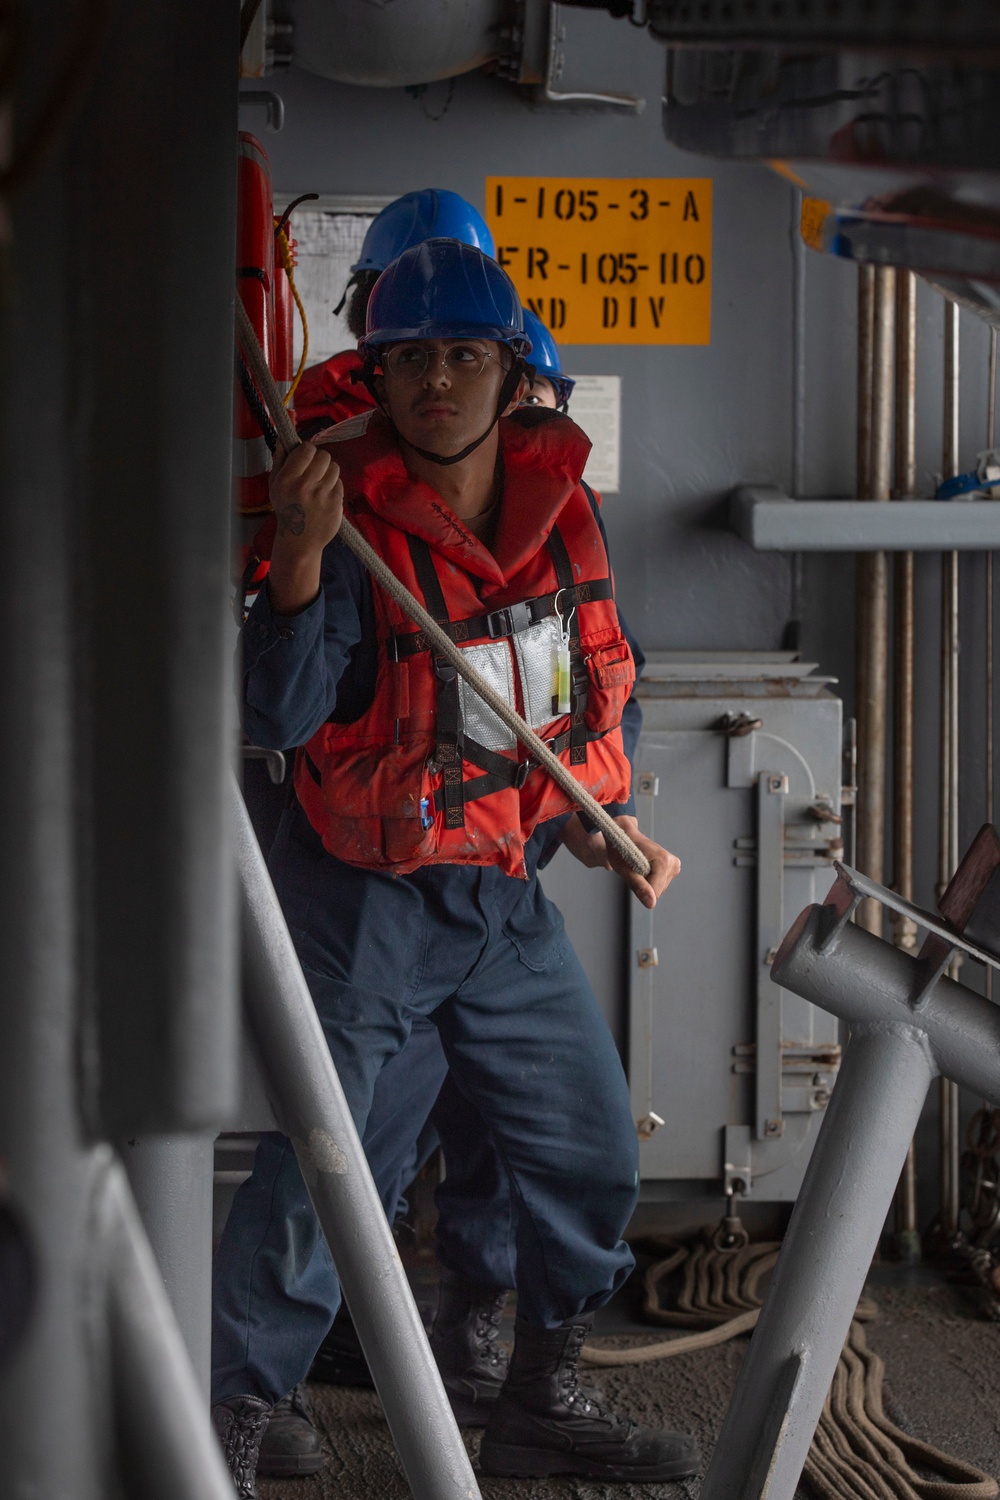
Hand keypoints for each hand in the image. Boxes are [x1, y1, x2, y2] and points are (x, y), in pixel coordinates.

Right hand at [267, 442, 343, 613]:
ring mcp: (322, 496)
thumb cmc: (285, 510)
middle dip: (320, 460)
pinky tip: (325, 496)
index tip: (305, 457)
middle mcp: (305, 486)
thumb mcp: (274, 486)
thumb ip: (279, 460)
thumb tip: (283, 438)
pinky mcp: (336, 504)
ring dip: (328, 472)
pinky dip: (334, 487)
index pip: (307, 449)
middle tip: (315, 470)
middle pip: (324, 456)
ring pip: (335, 468)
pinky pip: (340, 484)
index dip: (307, 451)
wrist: (299, 541)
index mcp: (288, 479)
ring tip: (320, 483)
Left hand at [562, 813, 678, 909]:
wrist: (624, 834)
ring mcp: (674, 865)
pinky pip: (660, 883)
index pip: (654, 892)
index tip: (631, 873)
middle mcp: (672, 863)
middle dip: (644, 885)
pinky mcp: (673, 867)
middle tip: (633, 870)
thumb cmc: (621, 850)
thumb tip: (651, 904)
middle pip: (657, 891)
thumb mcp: (626, 870)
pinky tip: (643, 869)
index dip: (640, 888)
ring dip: (646, 882)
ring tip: (637, 868)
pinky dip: (650, 879)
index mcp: (663, 862)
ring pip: (658, 889)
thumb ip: (640, 887)